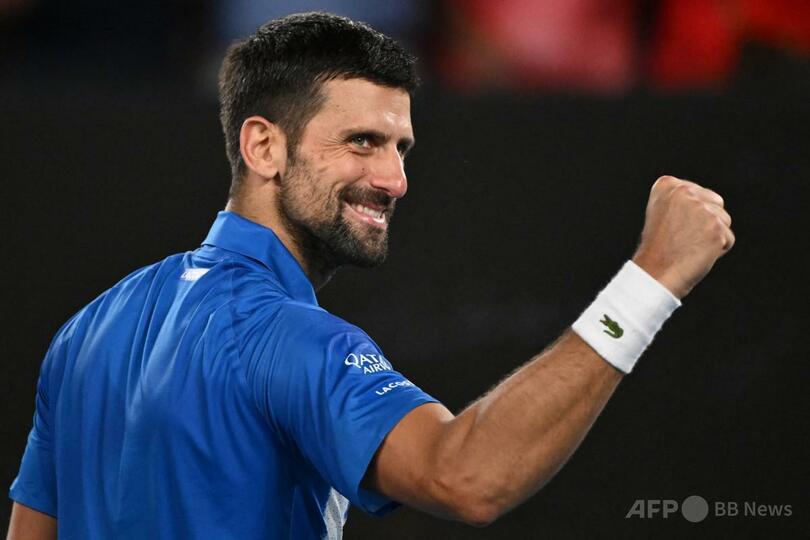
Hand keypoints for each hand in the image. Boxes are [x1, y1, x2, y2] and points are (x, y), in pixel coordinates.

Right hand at [632, 175, 734, 298]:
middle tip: (683, 238)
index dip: (690, 215)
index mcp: (667, 185)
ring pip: (725, 220)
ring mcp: (701, 209)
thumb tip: (710, 200)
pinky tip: (697, 254)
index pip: (700, 194)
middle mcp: (684, 192)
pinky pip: (728, 239)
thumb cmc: (658, 248)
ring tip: (689, 246)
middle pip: (716, 203)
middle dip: (706, 222)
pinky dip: (717, 251)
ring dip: (713, 236)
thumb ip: (682, 200)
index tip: (673, 226)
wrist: (655, 273)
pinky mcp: (715, 227)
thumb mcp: (662, 212)